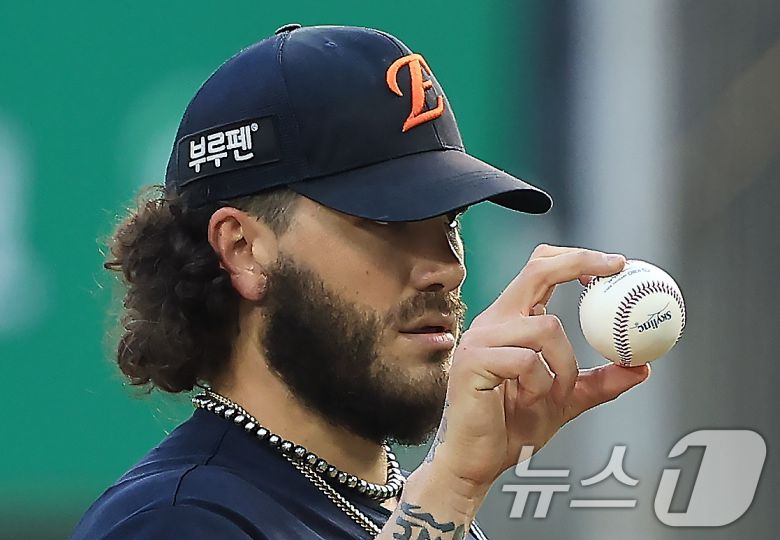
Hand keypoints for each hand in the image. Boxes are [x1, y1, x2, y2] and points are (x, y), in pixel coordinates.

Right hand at [428, 244, 650, 492]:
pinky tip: (531, 400)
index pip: (540, 270)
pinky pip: (527, 361)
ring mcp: (480, 339)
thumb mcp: (566, 399)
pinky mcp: (473, 361)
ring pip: (545, 328)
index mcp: (511, 321)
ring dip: (566, 365)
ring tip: (556, 393)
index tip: (615, 264)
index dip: (576, 259)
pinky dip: (543, 384)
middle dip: (579, 263)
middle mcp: (493, 322)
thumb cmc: (511, 427)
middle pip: (537, 271)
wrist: (477, 462)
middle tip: (615, 269)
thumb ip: (599, 381)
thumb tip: (642, 368)